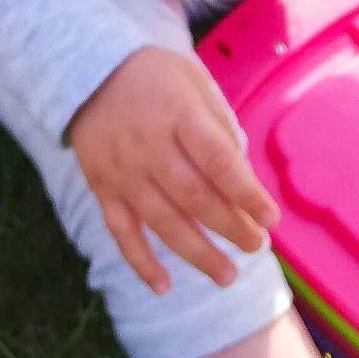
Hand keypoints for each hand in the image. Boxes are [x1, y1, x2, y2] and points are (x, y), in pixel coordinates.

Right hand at [65, 46, 280, 294]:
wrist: (88, 71)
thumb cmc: (155, 78)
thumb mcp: (194, 82)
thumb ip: (218, 128)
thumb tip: (242, 180)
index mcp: (177, 115)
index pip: (217, 161)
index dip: (246, 193)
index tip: (270, 219)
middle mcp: (148, 146)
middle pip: (194, 197)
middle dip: (230, 227)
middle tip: (256, 246)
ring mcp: (122, 171)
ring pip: (162, 222)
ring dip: (197, 254)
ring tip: (228, 275)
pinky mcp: (102, 188)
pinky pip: (121, 232)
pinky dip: (140, 262)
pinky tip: (164, 286)